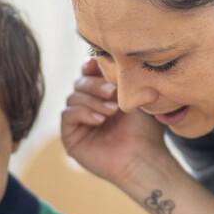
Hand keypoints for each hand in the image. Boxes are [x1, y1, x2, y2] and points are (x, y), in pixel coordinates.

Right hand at [61, 58, 169, 188]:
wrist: (144, 157)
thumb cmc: (146, 129)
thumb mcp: (136, 96)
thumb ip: (120, 76)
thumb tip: (100, 57)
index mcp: (103, 95)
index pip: (88, 72)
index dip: (93, 67)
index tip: (103, 65)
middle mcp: (88, 106)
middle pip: (79, 82)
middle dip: (95, 84)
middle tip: (113, 92)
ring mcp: (78, 122)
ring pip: (73, 97)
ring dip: (93, 100)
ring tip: (112, 111)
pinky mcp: (71, 137)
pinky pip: (67, 115)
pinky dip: (82, 113)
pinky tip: (99, 120)